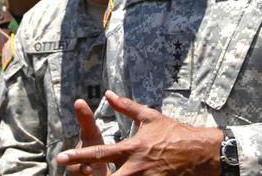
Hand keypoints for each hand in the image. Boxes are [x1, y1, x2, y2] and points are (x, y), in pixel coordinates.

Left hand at [57, 91, 221, 175]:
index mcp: (131, 147)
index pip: (99, 153)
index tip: (61, 158)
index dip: (78, 156)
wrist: (201, 151)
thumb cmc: (174, 132)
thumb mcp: (149, 117)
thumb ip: (126, 106)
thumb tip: (108, 95)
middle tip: (74, 175)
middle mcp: (135, 167)